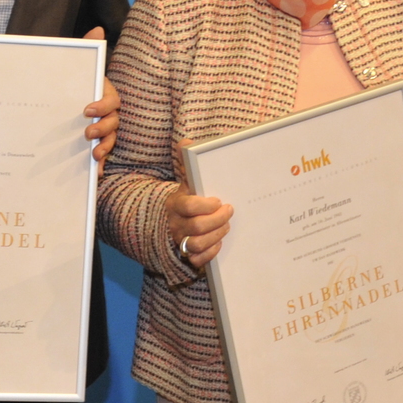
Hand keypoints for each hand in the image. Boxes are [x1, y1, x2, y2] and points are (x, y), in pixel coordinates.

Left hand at [82, 28, 118, 163]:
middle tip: (87, 133)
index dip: (103, 106)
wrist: (60, 100)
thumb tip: (97, 29)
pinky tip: (97, 172)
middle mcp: (108, 113)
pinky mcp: (97, 144)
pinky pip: (104, 155)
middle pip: (114, 122)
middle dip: (104, 129)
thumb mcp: (76, 67)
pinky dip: (102, 163)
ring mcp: (104, 129)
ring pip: (112, 139)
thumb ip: (86, 48)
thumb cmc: (72, 83)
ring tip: (95, 154)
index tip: (87, 110)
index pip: (112, 100)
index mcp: (105, 94)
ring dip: (105, 147)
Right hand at [166, 142, 232, 268]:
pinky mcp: (187, 256)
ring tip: (226, 227)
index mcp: (176, 204)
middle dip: (217, 220)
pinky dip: (210, 253)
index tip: (219, 201)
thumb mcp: (187, 181)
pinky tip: (220, 243)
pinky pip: (197, 260)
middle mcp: (176, 224)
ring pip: (196, 245)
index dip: (205, 205)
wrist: (172, 222)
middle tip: (230, 211)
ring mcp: (180, 241)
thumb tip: (187, 142)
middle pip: (196, 227)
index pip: (188, 206)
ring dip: (216, 236)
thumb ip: (187, 163)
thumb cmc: (187, 199)